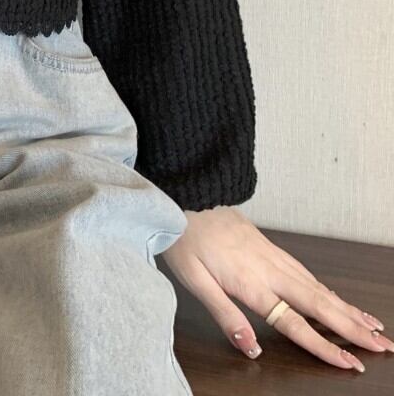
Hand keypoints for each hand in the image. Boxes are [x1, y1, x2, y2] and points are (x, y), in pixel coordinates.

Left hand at [161, 206, 393, 372]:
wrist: (186, 193)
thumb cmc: (185, 238)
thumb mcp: (194, 280)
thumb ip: (224, 315)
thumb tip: (252, 350)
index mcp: (252, 283)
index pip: (294, 323)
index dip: (323, 347)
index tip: (351, 365)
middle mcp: (270, 269)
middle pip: (319, 304)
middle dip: (353, 328)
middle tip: (385, 346)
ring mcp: (272, 255)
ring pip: (317, 287)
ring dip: (347, 309)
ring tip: (373, 327)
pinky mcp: (269, 245)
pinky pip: (307, 272)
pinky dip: (328, 289)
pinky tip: (336, 298)